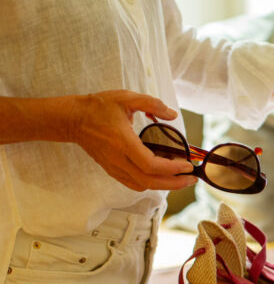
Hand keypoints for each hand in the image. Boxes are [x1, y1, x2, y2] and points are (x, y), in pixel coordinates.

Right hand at [64, 90, 197, 191]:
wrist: (72, 119)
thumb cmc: (97, 107)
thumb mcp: (125, 97)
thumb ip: (151, 103)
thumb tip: (172, 115)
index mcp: (123, 142)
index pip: (151, 165)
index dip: (172, 169)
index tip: (187, 165)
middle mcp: (118, 159)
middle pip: (150, 181)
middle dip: (174, 183)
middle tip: (192, 178)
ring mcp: (114, 167)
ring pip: (142, 185)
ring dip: (164, 186)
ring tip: (181, 179)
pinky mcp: (111, 170)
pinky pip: (134, 183)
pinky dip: (151, 184)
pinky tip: (162, 177)